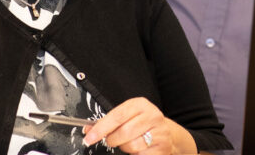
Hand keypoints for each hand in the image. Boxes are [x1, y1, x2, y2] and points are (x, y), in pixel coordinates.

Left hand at [82, 97, 196, 153]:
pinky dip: (135, 154)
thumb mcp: (127, 117)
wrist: (166, 134)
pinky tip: (139, 149)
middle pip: (123, 132)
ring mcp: (159, 132)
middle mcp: (152, 116)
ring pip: (131, 145)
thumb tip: (89, 129)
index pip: (117, 116)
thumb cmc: (142, 124)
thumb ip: (108, 122)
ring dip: (125, 148)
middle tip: (112, 140)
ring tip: (129, 143)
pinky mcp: (162, 147)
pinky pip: (140, 154)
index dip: (101, 128)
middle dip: (113, 140)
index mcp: (140, 105)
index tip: (89, 138)